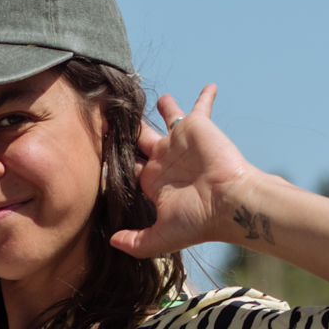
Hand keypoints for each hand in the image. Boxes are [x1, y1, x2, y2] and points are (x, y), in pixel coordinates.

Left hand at [110, 86, 265, 259]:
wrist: (229, 202)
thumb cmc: (198, 220)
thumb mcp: (160, 237)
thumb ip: (136, 241)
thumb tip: (112, 242)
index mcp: (154, 182)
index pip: (128, 167)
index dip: (115, 158)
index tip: (99, 147)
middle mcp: (165, 160)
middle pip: (140, 139)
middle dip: (128, 130)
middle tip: (111, 114)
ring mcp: (180, 143)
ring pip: (166, 119)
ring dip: (163, 108)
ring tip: (152, 96)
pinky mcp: (197, 126)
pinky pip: (202, 106)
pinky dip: (206, 96)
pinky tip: (210, 86)